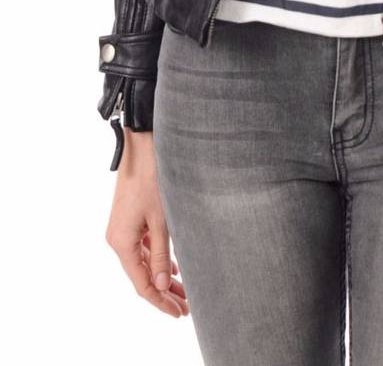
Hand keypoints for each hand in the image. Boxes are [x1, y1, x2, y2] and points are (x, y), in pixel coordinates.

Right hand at [105, 129, 189, 317]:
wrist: (143, 146)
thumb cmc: (153, 179)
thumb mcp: (161, 220)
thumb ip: (161, 254)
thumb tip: (161, 286)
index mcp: (121, 242)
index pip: (142, 284)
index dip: (160, 301)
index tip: (179, 313)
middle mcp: (118, 239)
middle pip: (143, 275)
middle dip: (164, 292)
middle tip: (187, 307)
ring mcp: (124, 229)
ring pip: (145, 262)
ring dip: (164, 276)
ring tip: (186, 292)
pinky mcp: (131, 219)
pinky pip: (144, 247)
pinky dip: (159, 259)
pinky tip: (174, 268)